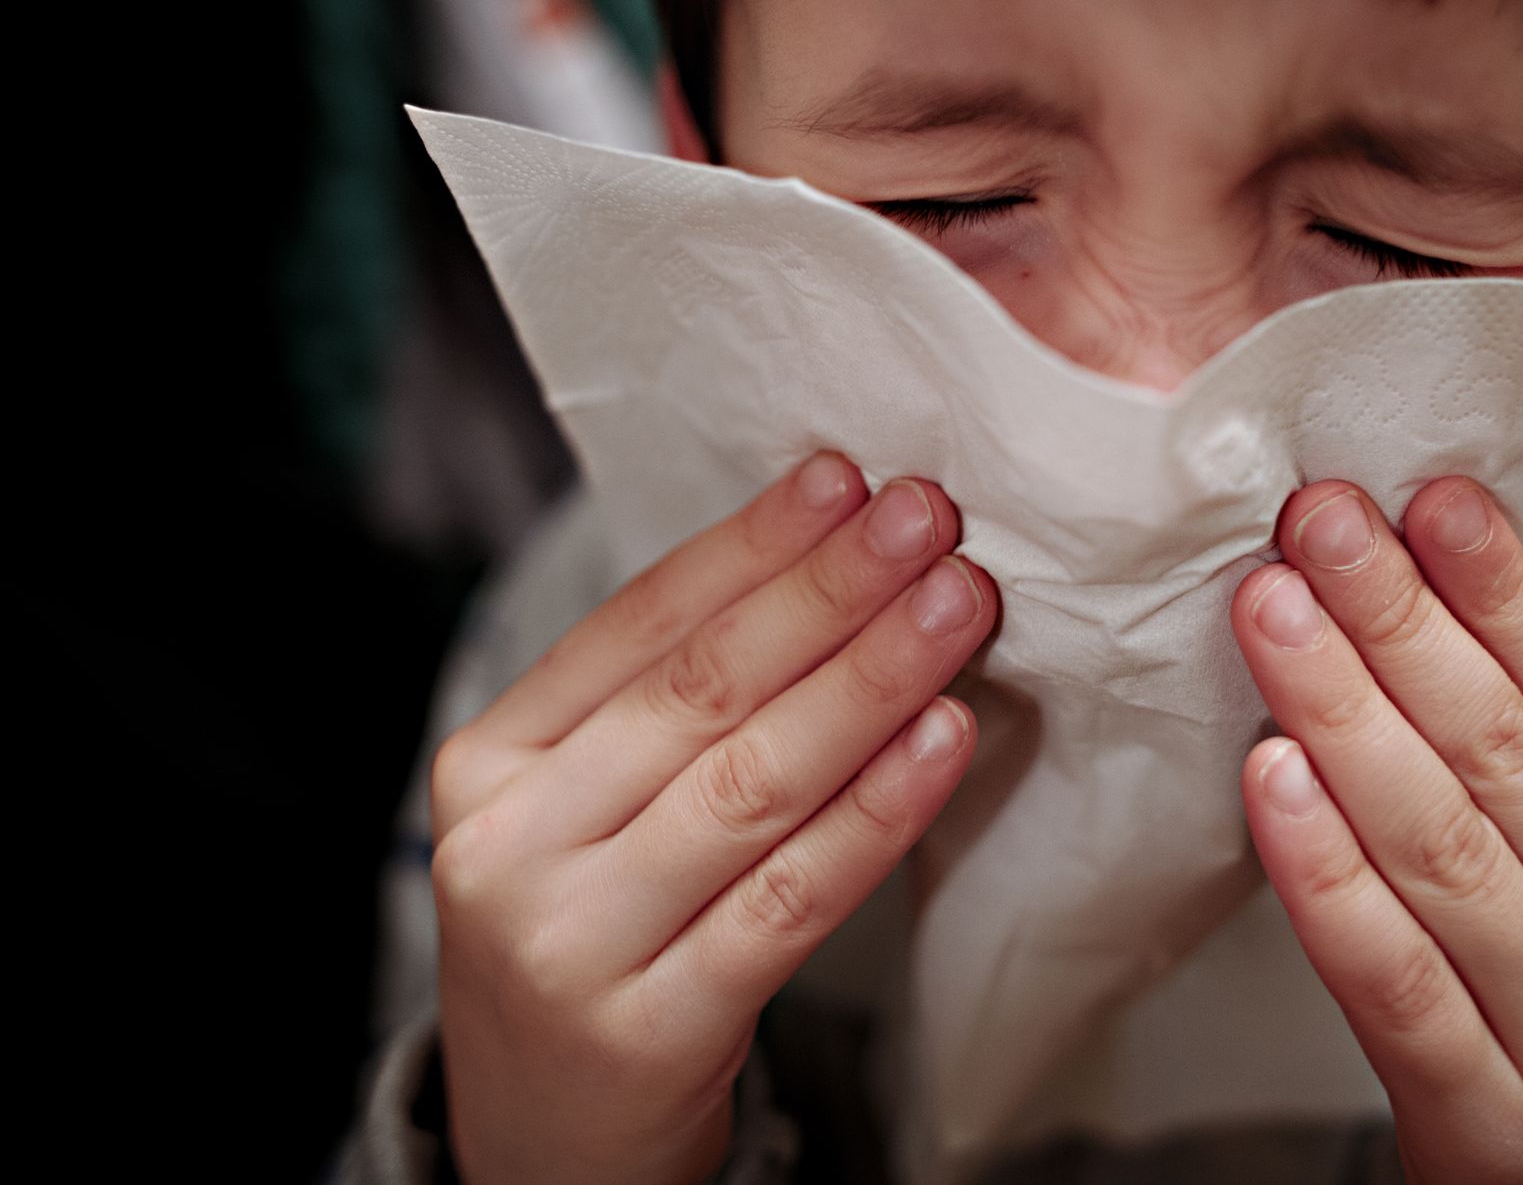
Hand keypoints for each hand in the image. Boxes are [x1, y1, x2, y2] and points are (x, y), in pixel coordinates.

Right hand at [429, 452, 997, 1184]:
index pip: (634, 626)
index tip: (845, 479)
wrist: (544, 1145)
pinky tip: (944, 741)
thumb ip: (664, 711)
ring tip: (956, 605)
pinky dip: (877, 812)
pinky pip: (790, 897)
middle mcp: (513, 845)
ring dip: (869, 679)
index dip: (750, 546)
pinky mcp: (650, 1029)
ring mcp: (572, 942)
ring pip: (752, 781)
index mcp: (489, 763)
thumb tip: (822, 569)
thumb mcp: (580, 817)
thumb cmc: (590, 943)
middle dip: (827, 593)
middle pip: (699, 691)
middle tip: (925, 520)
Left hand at [1231, 477, 1522, 1184]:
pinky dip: (1324, 871)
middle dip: (1398, 621)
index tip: (1424, 494)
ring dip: (1344, 711)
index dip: (1500, 588)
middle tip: (1314, 518)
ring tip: (1273, 608)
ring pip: (1443, 847)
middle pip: (1505, 752)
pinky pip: (1391, 976)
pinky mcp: (1496, 1128)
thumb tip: (1430, 596)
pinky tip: (1270, 774)